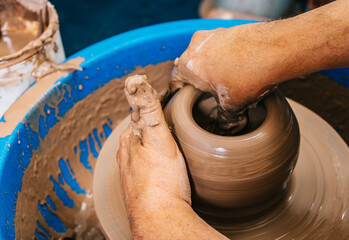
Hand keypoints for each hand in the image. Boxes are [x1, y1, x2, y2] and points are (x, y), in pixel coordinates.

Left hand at [117, 74, 190, 235]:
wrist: (161, 218)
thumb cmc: (161, 181)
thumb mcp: (157, 138)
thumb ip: (148, 110)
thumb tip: (135, 82)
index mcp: (129, 142)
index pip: (139, 116)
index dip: (152, 106)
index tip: (165, 100)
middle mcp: (126, 158)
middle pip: (139, 134)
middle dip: (151, 126)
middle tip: (170, 121)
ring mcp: (133, 175)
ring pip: (142, 152)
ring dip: (152, 144)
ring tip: (167, 142)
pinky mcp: (142, 189)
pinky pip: (147, 168)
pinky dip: (154, 162)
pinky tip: (162, 167)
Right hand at [170, 24, 277, 111]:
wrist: (275, 50)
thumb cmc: (248, 75)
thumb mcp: (232, 105)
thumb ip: (224, 117)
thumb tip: (226, 126)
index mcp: (189, 66)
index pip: (175, 81)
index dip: (178, 92)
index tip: (182, 96)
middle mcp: (195, 46)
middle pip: (190, 66)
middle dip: (197, 79)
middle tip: (207, 91)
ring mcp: (212, 35)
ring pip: (204, 54)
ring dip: (211, 66)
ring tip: (226, 79)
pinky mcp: (227, 29)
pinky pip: (219, 45)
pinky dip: (224, 56)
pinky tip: (238, 66)